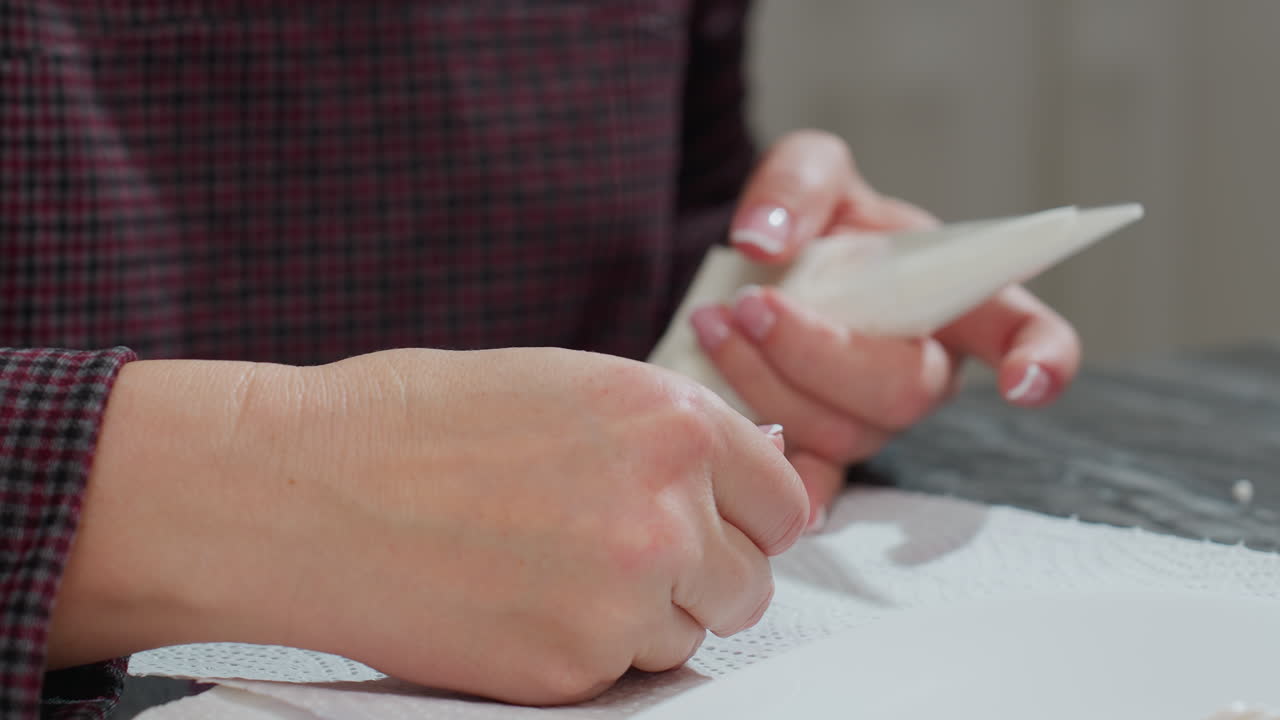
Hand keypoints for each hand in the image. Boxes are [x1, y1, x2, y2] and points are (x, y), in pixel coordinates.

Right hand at [49, 349, 805, 703]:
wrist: (300, 489)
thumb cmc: (413, 425)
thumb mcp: (564, 387)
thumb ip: (661, 435)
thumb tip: (731, 474)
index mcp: (669, 420)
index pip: (784, 498)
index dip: (752, 519)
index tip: (726, 530)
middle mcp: (666, 507)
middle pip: (751, 581)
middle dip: (705, 577)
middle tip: (634, 563)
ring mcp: (625, 595)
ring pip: (690, 634)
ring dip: (644, 619)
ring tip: (552, 575)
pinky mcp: (572, 668)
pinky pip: (621, 675)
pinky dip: (584, 654)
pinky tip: (516, 607)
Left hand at [690, 130, 1080, 527]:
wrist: (753, 263)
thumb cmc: (814, 218)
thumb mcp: (811, 170)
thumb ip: (798, 183)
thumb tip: (766, 241)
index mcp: (955, 295)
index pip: (1026, 330)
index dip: (1042, 359)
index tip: (1024, 380)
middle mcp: (926, 366)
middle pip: (903, 391)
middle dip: (820, 353)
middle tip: (752, 304)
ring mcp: (873, 416)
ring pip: (843, 431)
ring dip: (767, 382)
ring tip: (714, 323)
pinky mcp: (822, 447)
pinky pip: (815, 480)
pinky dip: (789, 482)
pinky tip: (754, 464)